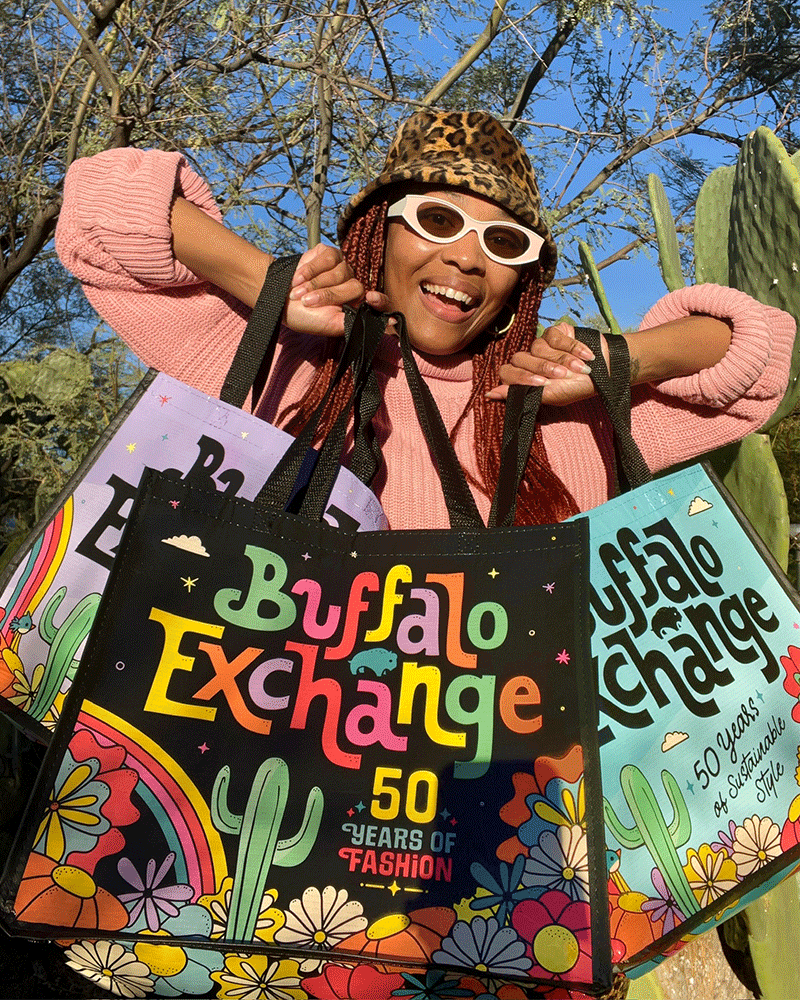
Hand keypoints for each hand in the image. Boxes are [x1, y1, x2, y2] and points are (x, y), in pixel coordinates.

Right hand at [283, 244, 389, 336]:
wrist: (280, 299)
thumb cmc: (305, 316)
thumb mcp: (331, 325)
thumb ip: (356, 323)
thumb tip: (389, 324)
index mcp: (357, 305)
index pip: (380, 301)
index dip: (379, 300)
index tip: (371, 299)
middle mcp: (353, 284)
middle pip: (355, 287)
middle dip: (329, 296)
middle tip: (308, 303)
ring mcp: (342, 268)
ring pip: (341, 272)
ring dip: (315, 284)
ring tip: (298, 294)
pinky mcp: (328, 254)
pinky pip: (327, 258)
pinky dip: (310, 270)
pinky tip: (298, 279)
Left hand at [486, 323, 609, 405]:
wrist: (606, 372)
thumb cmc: (577, 387)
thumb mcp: (550, 396)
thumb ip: (520, 394)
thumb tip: (489, 394)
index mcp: (526, 378)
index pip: (507, 372)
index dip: (520, 377)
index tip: (540, 383)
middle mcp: (531, 360)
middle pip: (519, 358)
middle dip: (542, 368)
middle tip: (561, 376)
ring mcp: (542, 345)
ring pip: (538, 347)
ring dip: (561, 359)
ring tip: (578, 369)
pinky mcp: (556, 332)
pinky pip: (554, 336)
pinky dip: (571, 347)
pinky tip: (585, 356)